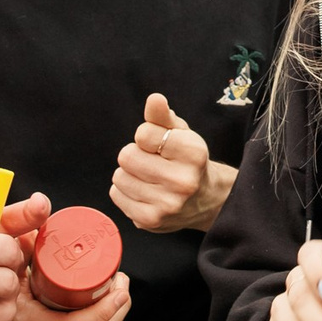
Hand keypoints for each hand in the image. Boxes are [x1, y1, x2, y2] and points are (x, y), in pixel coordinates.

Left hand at [112, 94, 234, 233]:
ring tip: (149, 178)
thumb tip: (154, 99)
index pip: (143, 134)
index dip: (147, 136)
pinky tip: (145, 192)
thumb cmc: (188, 161)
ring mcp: (167, 204)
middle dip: (136, 155)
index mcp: (193, 153)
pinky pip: (116, 194)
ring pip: (119, 176)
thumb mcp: (181, 133)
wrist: (205, 200)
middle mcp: (183, 181)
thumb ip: (163, 116)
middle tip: (153, 162)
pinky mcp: (150, 221)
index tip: (160, 145)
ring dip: (130, 174)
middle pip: (127, 156)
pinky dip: (126, 191)